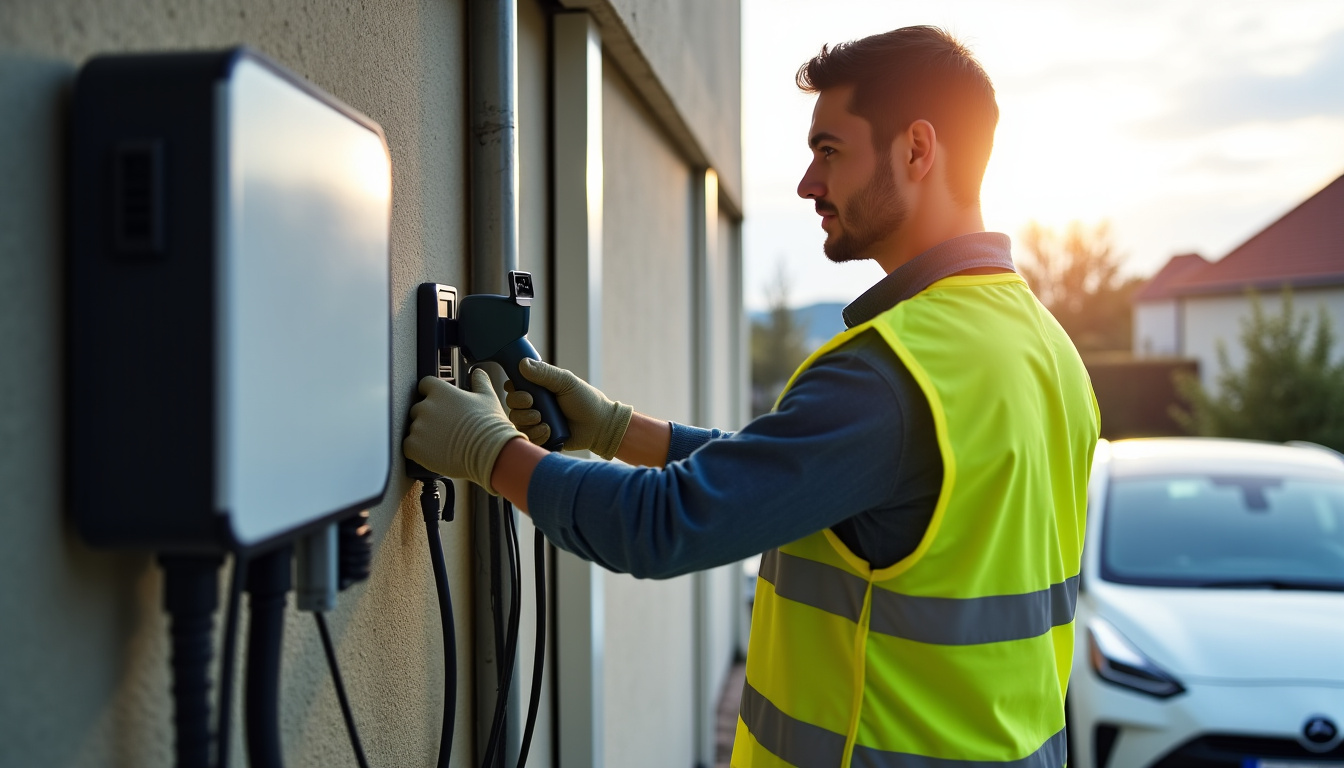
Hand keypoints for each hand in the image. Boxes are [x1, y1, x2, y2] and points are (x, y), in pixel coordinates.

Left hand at [403, 370, 523, 493]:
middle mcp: (425, 406)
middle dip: (428, 417)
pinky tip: (434, 453)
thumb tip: (477, 372)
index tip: (440, 404)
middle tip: (445, 428)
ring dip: (424, 435)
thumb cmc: (489, 426)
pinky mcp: (414, 446)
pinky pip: (408, 446)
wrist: (489, 453)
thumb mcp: (488, 398)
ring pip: (413, 428)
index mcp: (440, 391)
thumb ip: (480, 381)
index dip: (432, 394)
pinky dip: (418, 450)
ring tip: (443, 443)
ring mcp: (418, 427)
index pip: (425, 385)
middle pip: (417, 409)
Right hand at [503, 358, 632, 459]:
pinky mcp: (541, 438)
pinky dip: (536, 434)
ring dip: (528, 421)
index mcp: (539, 389)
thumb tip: (522, 363)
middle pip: (512, 405)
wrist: (600, 426)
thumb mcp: (566, 382)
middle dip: (519, 405)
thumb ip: (544, 373)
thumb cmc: (585, 400)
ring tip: (545, 422)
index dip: (513, 389)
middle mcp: (535, 405)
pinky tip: (548, 431)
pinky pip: (528, 438)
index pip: (515, 387)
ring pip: (518, 422)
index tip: (522, 390)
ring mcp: (537, 422)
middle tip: (534, 405)